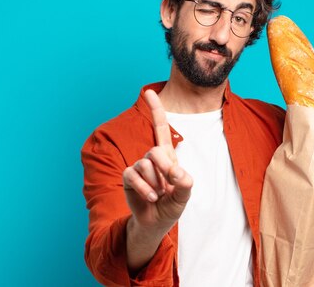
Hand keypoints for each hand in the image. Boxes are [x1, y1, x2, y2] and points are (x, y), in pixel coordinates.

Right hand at [123, 89, 192, 230]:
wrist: (155, 222)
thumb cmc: (171, 204)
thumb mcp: (184, 194)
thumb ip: (184, 183)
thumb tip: (177, 173)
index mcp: (167, 155)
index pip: (160, 128)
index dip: (155, 110)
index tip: (149, 91)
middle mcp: (151, 157)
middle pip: (156, 150)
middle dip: (165, 169)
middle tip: (169, 186)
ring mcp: (139, 166)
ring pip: (146, 165)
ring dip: (156, 184)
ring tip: (159, 194)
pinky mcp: (129, 177)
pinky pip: (134, 175)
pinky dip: (145, 189)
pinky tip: (151, 198)